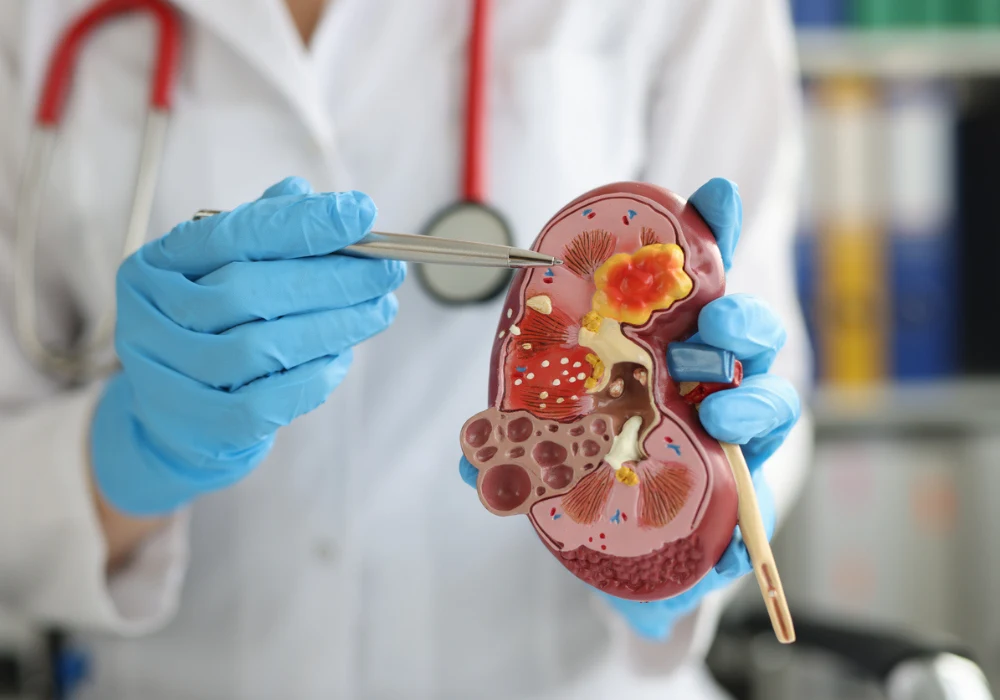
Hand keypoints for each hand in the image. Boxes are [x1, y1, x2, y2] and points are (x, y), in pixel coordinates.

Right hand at [91, 177, 404, 514]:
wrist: (174, 421)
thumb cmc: (209, 332)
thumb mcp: (222, 273)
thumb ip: (261, 231)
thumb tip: (306, 192)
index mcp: (157, 265)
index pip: (232, 233)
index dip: (302, 223)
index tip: (361, 214)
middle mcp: (151, 317)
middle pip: (250, 290)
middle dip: (331, 279)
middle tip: (385, 273)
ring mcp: (169, 375)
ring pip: (262, 346)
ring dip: (334, 326)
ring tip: (379, 311)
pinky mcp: (200, 425)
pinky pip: (268, 400)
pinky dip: (314, 376)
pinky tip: (341, 358)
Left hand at [458, 178, 799, 639]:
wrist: (620, 548)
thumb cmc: (592, 468)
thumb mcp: (546, 436)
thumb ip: (514, 440)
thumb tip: (467, 458)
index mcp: (665, 348)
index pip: (697, 281)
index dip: (713, 234)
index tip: (714, 196)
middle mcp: (709, 381)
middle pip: (747, 333)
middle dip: (743, 318)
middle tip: (718, 321)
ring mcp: (733, 436)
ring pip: (770, 399)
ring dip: (754, 398)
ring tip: (719, 412)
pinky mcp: (743, 495)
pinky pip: (764, 484)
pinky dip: (755, 488)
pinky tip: (737, 496)